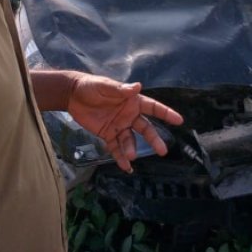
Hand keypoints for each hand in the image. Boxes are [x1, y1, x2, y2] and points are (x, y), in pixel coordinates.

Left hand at [67, 75, 182, 172]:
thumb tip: (137, 87)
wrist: (72, 95)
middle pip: (145, 128)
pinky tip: (125, 166)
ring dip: (132, 149)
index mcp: (132, 101)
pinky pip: (116, 147)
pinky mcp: (107, 134)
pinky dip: (120, 157)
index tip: (179, 120)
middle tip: (162, 151)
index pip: (153, 108)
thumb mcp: (105, 85)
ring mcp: (119, 126)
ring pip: (130, 140)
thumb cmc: (91, 86)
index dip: (166, 113)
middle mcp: (129, 115)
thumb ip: (120, 89)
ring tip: (132, 156)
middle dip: (154, 139)